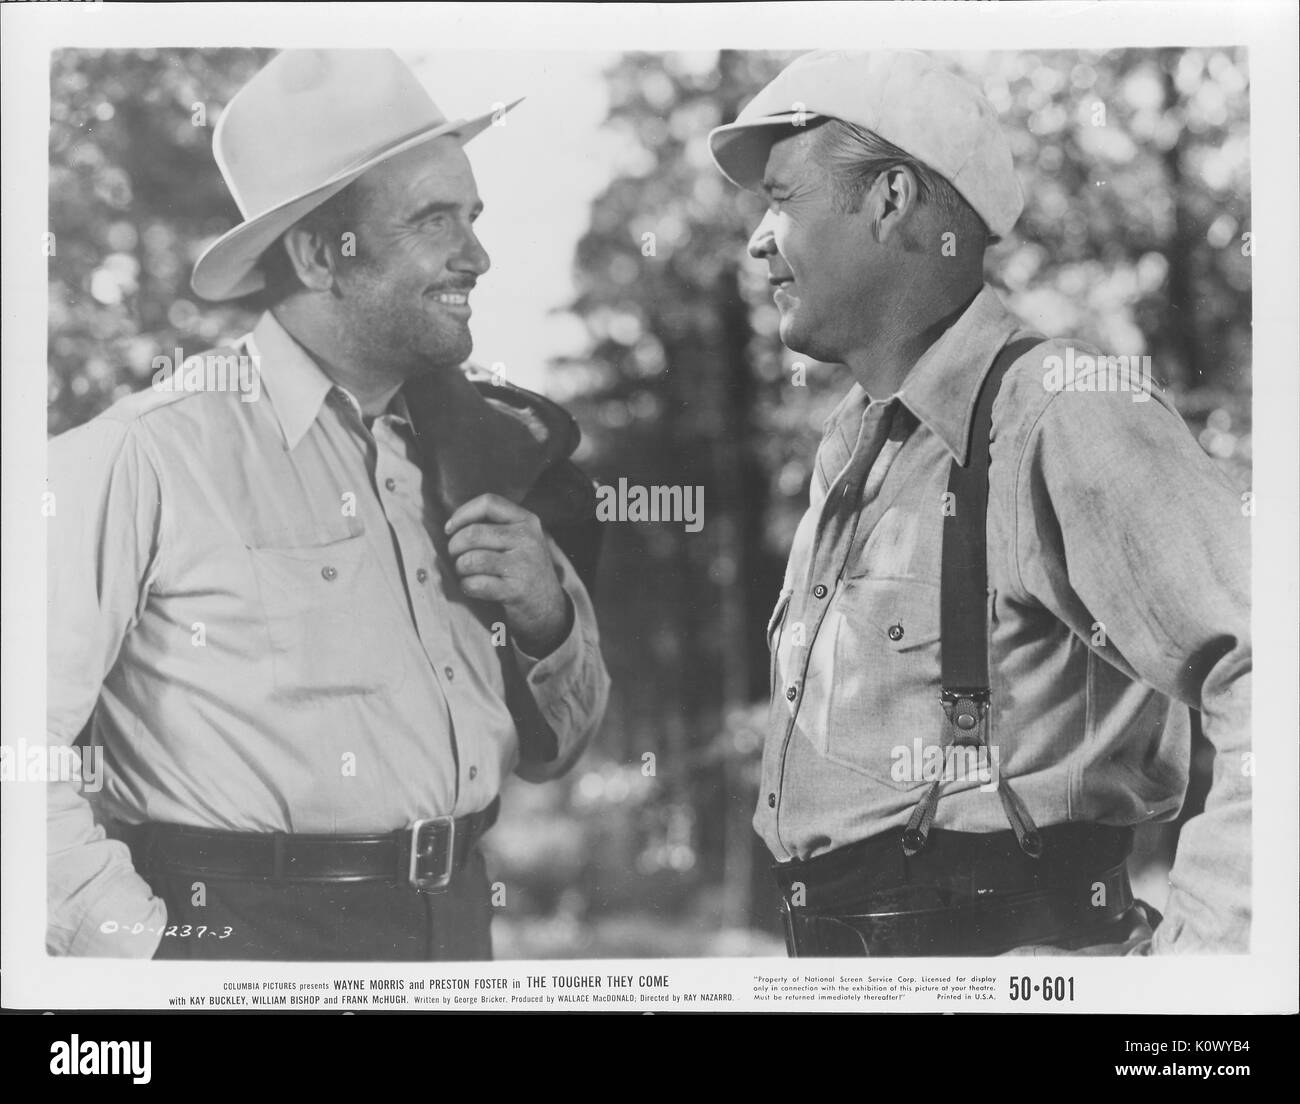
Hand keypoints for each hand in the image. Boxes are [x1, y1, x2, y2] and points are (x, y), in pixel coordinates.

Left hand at [445, 493, 570, 656]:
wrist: (548, 606)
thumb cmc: (524, 569)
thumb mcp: (521, 539)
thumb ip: (495, 526)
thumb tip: (452, 525)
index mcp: (527, 521)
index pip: (488, 503)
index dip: (462, 514)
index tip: (450, 529)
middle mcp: (527, 539)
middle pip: (473, 533)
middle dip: (455, 547)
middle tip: (457, 557)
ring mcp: (523, 565)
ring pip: (470, 560)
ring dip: (460, 569)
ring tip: (466, 573)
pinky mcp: (515, 590)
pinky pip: (475, 584)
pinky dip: (466, 586)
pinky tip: (473, 587)